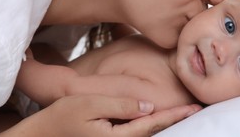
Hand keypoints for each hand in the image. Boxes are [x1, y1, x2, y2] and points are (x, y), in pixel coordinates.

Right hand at [0, 94, 200, 136]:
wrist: (43, 134)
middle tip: (196, 108)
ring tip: (183, 112)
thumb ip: (121, 106)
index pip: (153, 123)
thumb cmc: (64, 116)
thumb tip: (148, 106)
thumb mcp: (91, 105)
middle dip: (176, 120)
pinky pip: (136, 133)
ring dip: (166, 122)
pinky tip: (157, 116)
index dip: (175, 114)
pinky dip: (151, 124)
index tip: (194, 107)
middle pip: (155, 132)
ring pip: (147, 133)